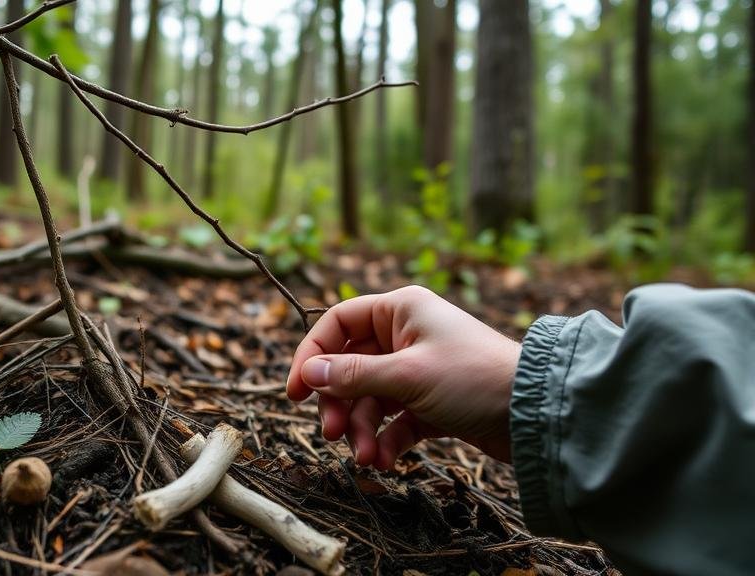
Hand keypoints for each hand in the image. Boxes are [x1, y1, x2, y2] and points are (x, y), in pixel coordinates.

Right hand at [286, 286, 520, 467]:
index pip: (338, 323)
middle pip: (350, 367)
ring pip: (370, 398)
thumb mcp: (407, 376)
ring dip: (362, 429)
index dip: (312, 355)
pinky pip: (394, 420)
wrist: (537, 415)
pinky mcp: (432, 403)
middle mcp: (406, 335)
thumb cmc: (474, 379)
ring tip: (365, 458)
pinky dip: (385, 440)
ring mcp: (418, 370)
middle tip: (333, 434)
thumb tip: (307, 374)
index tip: (295, 392)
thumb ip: (353, 375)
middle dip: (339, 404)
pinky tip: (385, 461)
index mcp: (400, 310)